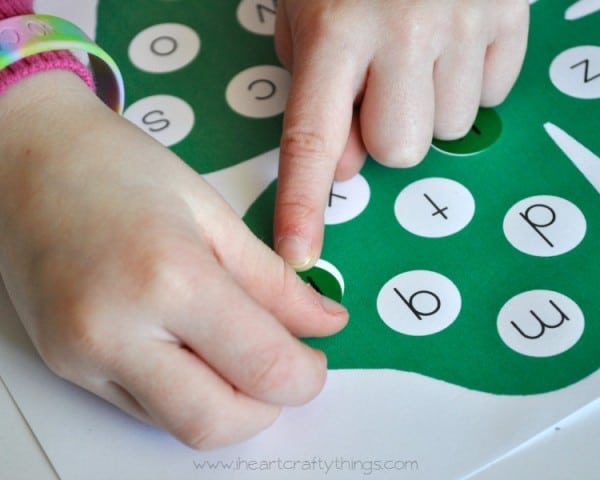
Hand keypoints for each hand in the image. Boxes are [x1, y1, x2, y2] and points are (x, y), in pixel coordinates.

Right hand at [0, 72, 347, 447]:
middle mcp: (115, 330)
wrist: (26, 159)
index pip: (262, 367)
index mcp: (169, 277)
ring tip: (241, 352)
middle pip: (217, 422)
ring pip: (180, 426)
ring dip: (229, 404)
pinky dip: (187, 394)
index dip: (306, 375)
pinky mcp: (66, 366)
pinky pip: (146, 408)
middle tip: (286, 366)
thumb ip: (274, 281)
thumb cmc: (117, 167)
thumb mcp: (213, 213)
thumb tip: (324, 323)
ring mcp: (82, 356)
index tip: (315, 360)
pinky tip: (195, 349)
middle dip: (269, 406)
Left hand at [273, 0, 528, 268]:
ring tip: (418, 55)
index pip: (312, 138)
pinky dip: (468, 84)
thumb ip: (314, 93)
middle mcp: (402, 33)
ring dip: (427, 110)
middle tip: (379, 89)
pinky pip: (491, 96)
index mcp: (335, 31)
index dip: (303, 203)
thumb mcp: (306, 12)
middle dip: (384, 135)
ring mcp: (464, 24)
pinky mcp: (510, 18)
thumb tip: (344, 166)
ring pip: (448, 131)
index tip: (297, 253)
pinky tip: (452, 42)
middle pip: (397, 150)